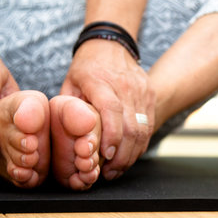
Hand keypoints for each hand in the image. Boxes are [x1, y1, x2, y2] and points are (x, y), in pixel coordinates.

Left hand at [61, 39, 155, 179]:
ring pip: (144, 128)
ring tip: (118, 169)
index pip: (112, 111)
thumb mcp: (70, 82)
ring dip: (132, 153)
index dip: (111, 136)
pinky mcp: (150, 94)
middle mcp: (125, 86)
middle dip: (122, 155)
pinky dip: (140, 144)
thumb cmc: (87, 66)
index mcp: (101, 82)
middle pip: (131, 126)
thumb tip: (67, 139)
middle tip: (109, 172)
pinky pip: (149, 124)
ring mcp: (141, 90)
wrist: (112, 45)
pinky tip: (129, 155)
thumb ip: (69, 109)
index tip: (105, 156)